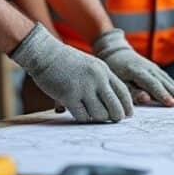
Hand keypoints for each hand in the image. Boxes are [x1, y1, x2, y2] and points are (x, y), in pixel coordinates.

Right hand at [10, 23, 132, 121]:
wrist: (45, 54)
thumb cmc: (67, 62)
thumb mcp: (91, 65)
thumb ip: (102, 80)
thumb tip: (112, 102)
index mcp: (104, 70)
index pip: (122, 91)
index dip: (127, 105)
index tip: (128, 115)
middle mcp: (97, 79)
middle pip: (115, 106)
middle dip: (116, 117)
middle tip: (113, 120)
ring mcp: (83, 88)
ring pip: (100, 114)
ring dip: (98, 119)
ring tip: (93, 115)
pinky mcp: (69, 96)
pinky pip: (82, 116)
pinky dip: (83, 118)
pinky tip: (80, 113)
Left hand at [93, 29, 173, 106]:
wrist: (116, 52)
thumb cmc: (114, 69)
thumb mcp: (118, 80)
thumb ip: (131, 90)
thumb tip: (146, 99)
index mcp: (137, 70)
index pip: (152, 84)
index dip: (162, 95)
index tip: (172, 104)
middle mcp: (148, 68)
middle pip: (164, 82)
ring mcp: (153, 67)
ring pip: (168, 79)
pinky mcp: (156, 69)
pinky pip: (167, 78)